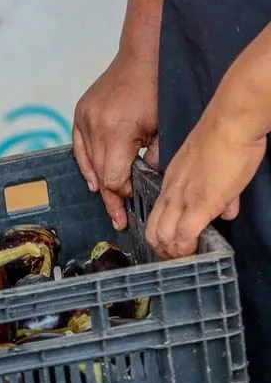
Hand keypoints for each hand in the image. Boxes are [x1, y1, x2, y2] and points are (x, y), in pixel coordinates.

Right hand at [73, 52, 158, 229]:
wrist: (143, 55)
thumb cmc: (157, 88)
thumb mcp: (163, 127)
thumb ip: (154, 157)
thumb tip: (148, 179)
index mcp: (117, 131)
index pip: (113, 177)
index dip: (123, 193)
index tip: (132, 202)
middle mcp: (95, 127)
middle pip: (99, 174)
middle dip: (112, 195)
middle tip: (120, 217)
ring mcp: (84, 119)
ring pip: (88, 163)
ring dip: (99, 181)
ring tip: (107, 201)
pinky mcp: (80, 114)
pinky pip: (78, 148)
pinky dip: (85, 165)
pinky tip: (92, 180)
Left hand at [145, 115, 265, 258]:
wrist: (231, 123)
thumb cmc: (226, 137)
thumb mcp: (214, 166)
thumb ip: (218, 192)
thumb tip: (226, 211)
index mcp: (172, 181)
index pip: (156, 214)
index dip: (162, 235)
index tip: (174, 245)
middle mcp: (171, 191)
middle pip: (152, 230)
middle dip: (163, 250)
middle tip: (177, 259)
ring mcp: (184, 198)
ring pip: (163, 236)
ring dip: (173, 253)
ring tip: (186, 259)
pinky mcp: (201, 203)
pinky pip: (185, 235)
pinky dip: (187, 249)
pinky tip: (196, 253)